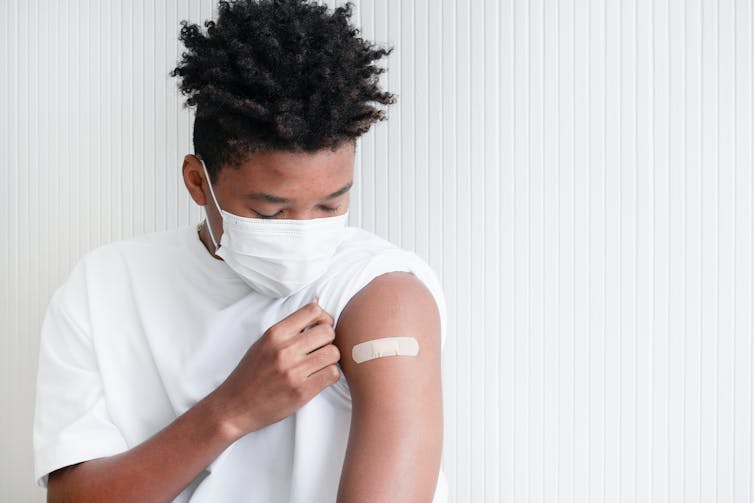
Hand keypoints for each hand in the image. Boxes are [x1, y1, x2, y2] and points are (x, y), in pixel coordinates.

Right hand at [210, 298, 340, 439]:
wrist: (235, 406)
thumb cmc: (250, 374)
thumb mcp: (264, 343)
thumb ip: (290, 326)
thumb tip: (317, 302)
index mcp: (275, 334)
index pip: (313, 311)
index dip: (323, 318)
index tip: (320, 328)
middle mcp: (284, 350)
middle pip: (328, 331)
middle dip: (328, 340)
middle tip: (320, 349)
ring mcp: (294, 371)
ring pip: (334, 353)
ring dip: (330, 359)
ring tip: (319, 365)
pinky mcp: (302, 391)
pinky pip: (332, 374)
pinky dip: (329, 375)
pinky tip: (318, 377)